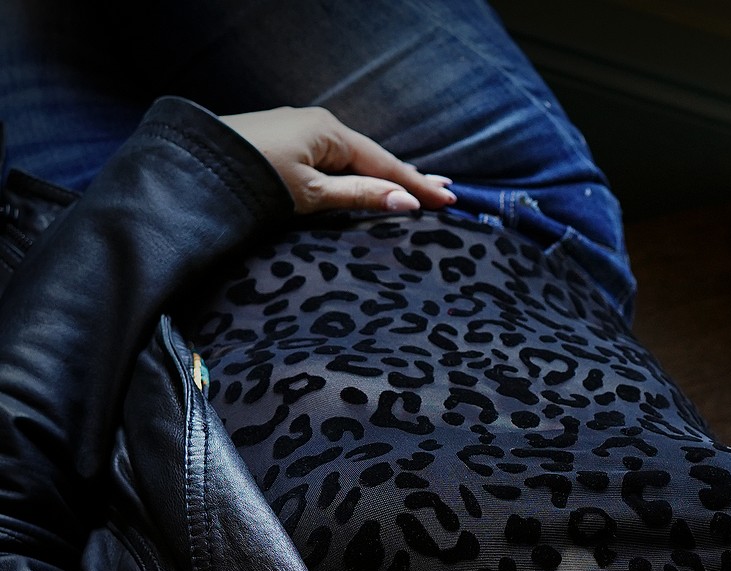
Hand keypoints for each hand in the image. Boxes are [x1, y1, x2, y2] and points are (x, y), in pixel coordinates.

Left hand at [218, 106, 455, 215]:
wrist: (198, 165)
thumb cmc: (254, 178)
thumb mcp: (313, 194)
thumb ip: (360, 196)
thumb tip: (405, 201)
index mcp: (329, 133)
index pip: (385, 163)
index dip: (417, 184)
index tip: (448, 199)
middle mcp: (318, 125)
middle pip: (372, 157)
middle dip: (406, 176)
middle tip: (442, 191)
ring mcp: (300, 131)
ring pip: (352, 158)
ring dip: (383, 175)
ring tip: (413, 187)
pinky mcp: (285, 142)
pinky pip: (333, 158)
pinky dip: (356, 172)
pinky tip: (366, 178)